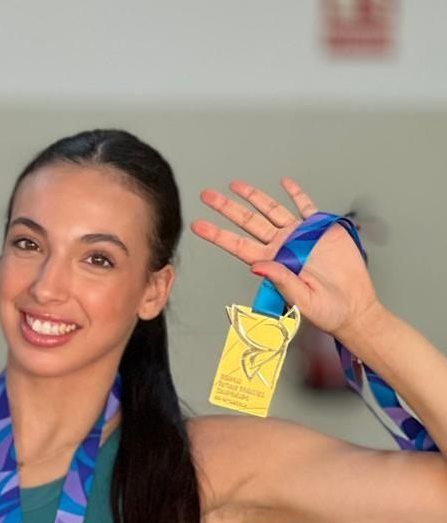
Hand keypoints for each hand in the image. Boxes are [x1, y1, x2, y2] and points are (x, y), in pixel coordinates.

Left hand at [191, 178, 379, 336]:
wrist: (353, 306)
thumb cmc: (325, 310)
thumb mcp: (300, 299)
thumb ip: (280, 282)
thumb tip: (257, 267)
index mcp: (271, 262)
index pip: (237, 245)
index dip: (217, 235)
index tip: (198, 225)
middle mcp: (281, 246)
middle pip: (248, 222)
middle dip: (227, 208)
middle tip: (208, 195)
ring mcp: (299, 235)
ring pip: (271, 210)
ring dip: (254, 197)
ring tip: (234, 185)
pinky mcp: (321, 229)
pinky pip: (306, 207)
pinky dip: (296, 194)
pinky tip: (284, 183)